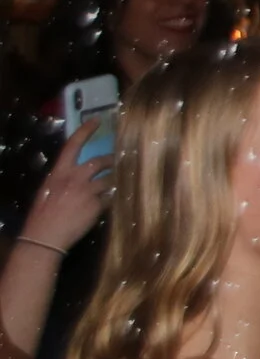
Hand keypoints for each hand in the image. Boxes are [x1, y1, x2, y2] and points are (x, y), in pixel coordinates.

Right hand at [22, 123, 110, 252]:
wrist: (45, 238)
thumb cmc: (42, 215)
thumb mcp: (48, 191)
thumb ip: (64, 179)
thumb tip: (78, 172)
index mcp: (59, 173)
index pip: (73, 145)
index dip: (86, 130)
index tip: (97, 120)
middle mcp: (75, 178)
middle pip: (99, 161)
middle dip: (111, 159)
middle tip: (116, 160)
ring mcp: (87, 191)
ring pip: (109, 179)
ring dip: (113, 180)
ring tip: (115, 182)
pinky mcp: (97, 205)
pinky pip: (109, 198)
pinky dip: (109, 199)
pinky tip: (107, 202)